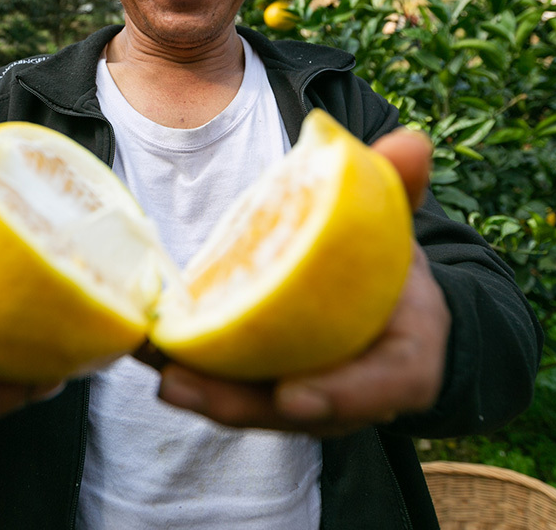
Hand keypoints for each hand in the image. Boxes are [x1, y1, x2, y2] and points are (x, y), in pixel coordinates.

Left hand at [155, 128, 450, 435]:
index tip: (291, 397)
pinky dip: (188, 366)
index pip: (382, 388)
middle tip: (177, 383)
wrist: (385, 300)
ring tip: (149, 361)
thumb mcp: (399, 224)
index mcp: (405, 361)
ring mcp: (307, 398)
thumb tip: (410, 142)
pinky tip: (145, 344)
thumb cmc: (390, 262)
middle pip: (295, 413)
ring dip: (197, 391)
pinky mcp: (267, 386)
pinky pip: (228, 384)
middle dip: (235, 403)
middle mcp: (353, 395)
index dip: (340, 398)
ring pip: (252, 406)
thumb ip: (401, 187)